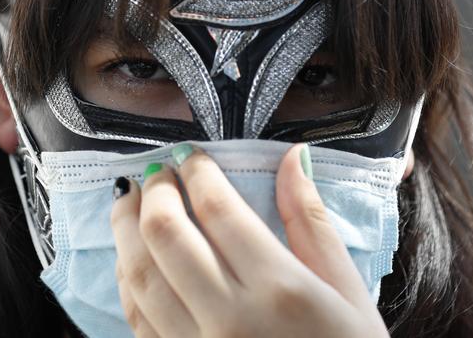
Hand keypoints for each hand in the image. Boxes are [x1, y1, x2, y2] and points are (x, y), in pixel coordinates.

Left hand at [111, 144, 389, 337]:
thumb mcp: (346, 290)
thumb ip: (311, 221)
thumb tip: (294, 158)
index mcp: (279, 289)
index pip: (218, 210)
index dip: (197, 173)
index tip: (192, 156)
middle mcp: (230, 317)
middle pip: (167, 236)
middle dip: (154, 192)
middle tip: (158, 173)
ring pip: (140, 275)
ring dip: (125, 228)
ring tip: (129, 200)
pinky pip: (138, 317)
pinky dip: (128, 277)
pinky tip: (133, 256)